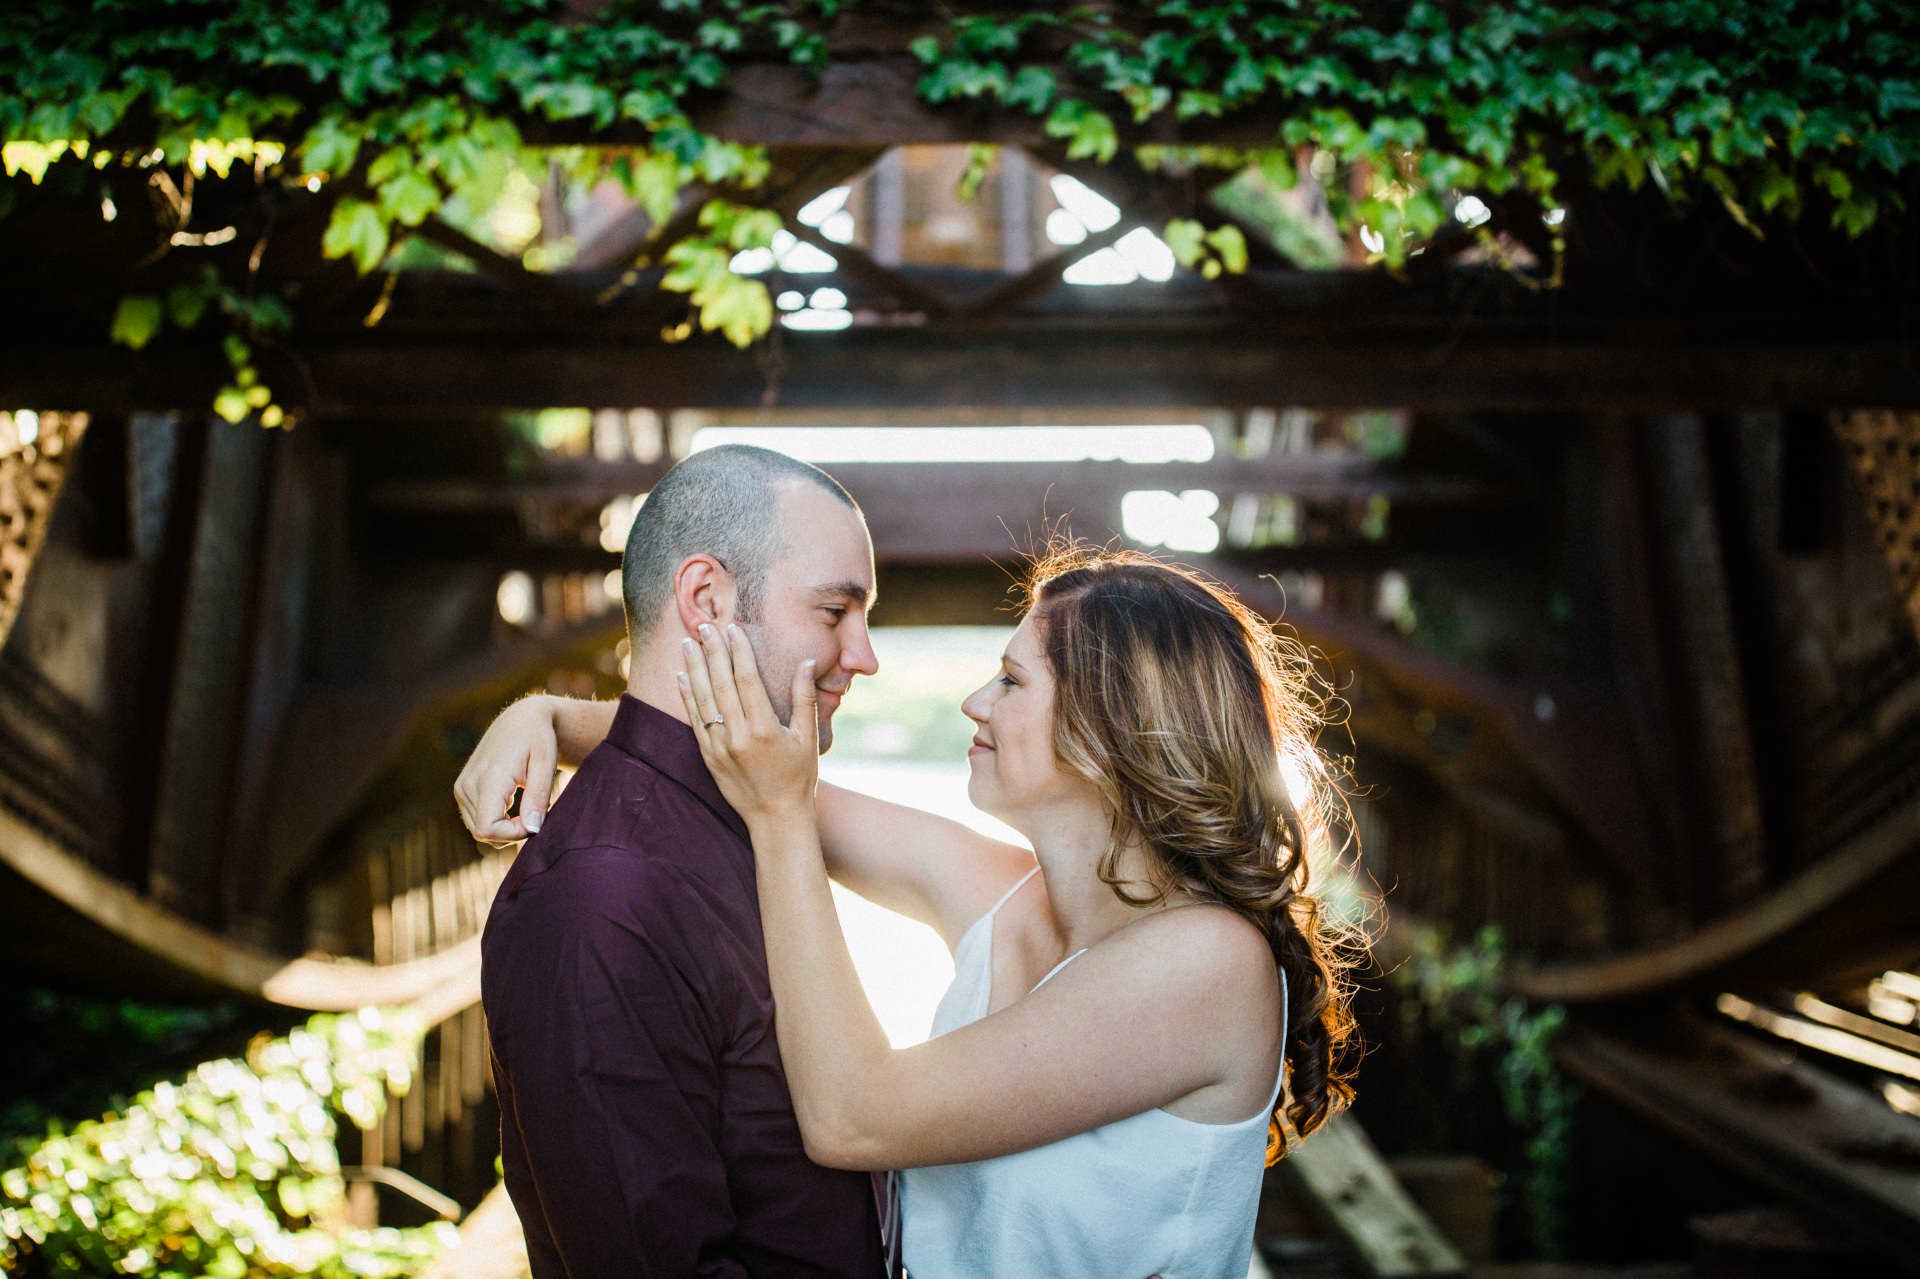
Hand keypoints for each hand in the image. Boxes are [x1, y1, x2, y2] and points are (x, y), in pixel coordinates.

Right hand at [453, 695, 559, 843]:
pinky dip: (496, 821)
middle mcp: (467, 785)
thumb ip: (538, 798)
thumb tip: (532, 830)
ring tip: (526, 806)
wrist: (521, 719)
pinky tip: (514, 805)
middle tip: (536, 813)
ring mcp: (461, 787)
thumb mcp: (546, 765)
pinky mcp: (461, 789)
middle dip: (511, 832)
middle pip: (483, 832)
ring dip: (504, 828)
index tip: (536, 820)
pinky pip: (476, 820)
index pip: (487, 828)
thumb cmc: (538, 739)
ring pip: (478, 829)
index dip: (513, 834)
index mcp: (488, 779)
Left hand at [677, 623, 819, 828]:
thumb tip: (806, 662)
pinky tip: (682, 675)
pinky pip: (694, 720)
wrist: (775, 818)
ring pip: (702, 699)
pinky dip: (687, 696)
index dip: (739, 651)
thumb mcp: (808, 738)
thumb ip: (803, 698)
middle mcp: (738, 737)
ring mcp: (719, 748)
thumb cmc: (798, 777)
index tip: (733, 628)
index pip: (747, 680)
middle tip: (704, 625)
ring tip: (688, 641)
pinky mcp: (708, 757)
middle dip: (712, 651)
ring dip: (694, 667)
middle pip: (721, 684)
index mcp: (764, 729)